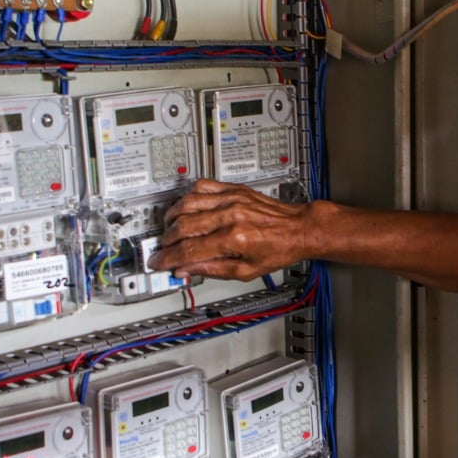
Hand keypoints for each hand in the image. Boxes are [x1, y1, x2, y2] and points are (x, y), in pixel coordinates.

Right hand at [150, 179, 316, 281]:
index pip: (189, 250)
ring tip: (169, 229)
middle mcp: (231, 215)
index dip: (168, 258)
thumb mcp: (246, 271)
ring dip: (172, 217)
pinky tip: (185, 207)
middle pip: (183, 226)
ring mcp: (231, 199)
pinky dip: (188, 196)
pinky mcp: (234, 189)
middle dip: (167, 240)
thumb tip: (186, 269)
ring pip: (187, 203)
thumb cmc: (279, 249)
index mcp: (234, 238)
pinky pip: (202, 186)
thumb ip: (211, 269)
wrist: (299, 228)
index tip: (158, 262)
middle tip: (162, 249)